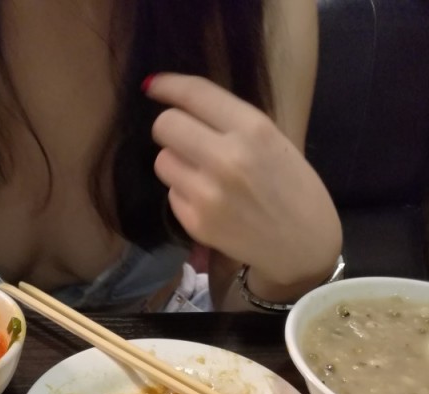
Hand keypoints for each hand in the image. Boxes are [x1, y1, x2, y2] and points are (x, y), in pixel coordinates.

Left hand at [144, 73, 341, 292]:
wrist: (303, 245)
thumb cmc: (293, 189)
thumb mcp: (274, 141)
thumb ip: (232, 122)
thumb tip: (183, 102)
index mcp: (253, 129)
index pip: (194, 94)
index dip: (167, 85)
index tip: (154, 86)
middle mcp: (227, 159)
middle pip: (166, 125)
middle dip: (169, 128)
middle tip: (183, 137)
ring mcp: (208, 194)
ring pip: (163, 161)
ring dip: (176, 162)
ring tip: (201, 173)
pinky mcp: (196, 223)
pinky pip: (171, 194)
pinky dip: (184, 193)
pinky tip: (209, 201)